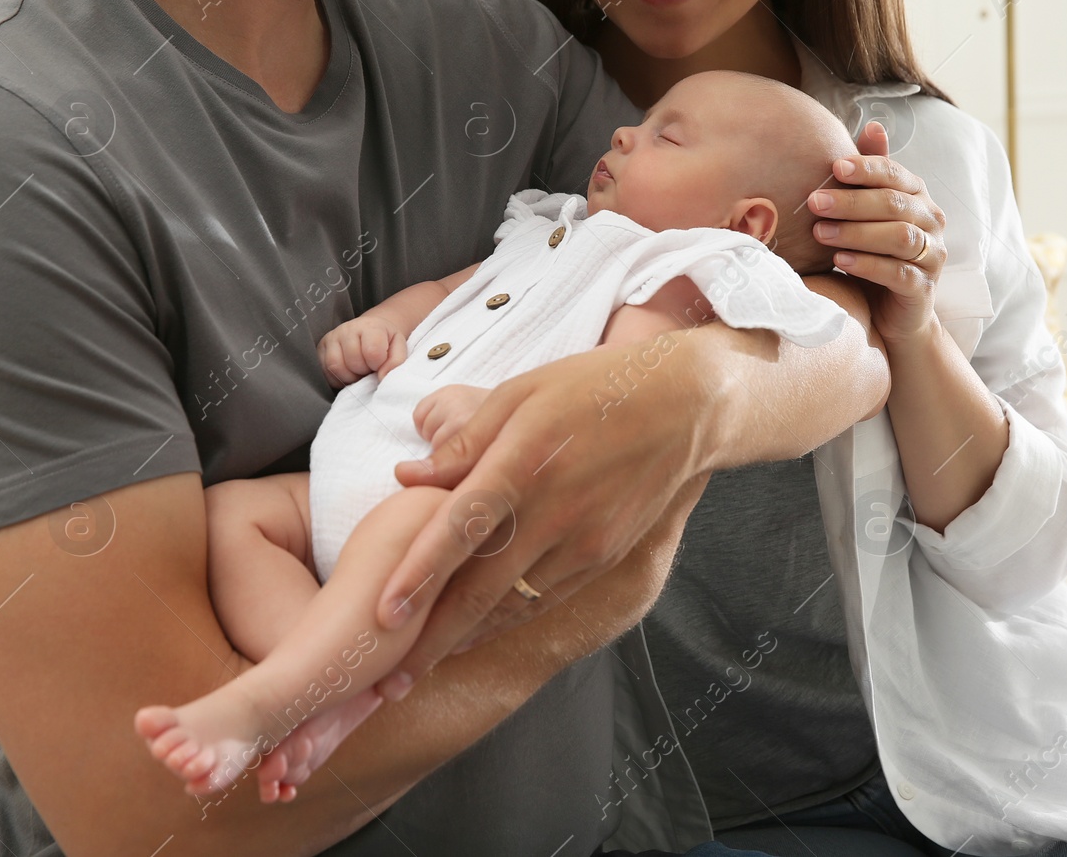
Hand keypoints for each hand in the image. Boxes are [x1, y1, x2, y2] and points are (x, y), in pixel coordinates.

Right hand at [317, 312, 408, 386]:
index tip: (380, 363)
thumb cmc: (385, 342)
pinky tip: (348, 372)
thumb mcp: (398, 348)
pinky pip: (324, 371)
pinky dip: (337, 378)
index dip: (378, 365)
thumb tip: (381, 378)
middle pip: (353, 362)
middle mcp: (347, 329)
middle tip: (369, 369)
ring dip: (349, 377)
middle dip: (363, 372)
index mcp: (370, 326)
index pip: (372, 352)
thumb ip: (395, 363)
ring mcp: (331, 337)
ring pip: (335, 367)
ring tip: (358, 371)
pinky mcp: (320, 348)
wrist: (369, 331)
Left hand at [372, 341, 713, 672]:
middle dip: (431, 638)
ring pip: (512, 604)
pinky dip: (506, 620)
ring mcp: (583, 540)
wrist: (684, 407)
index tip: (382, 615)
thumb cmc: (593, 388)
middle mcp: (554, 510)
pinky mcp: (604, 557)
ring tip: (421, 668)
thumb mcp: (520, 394)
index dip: (419, 574)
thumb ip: (464, 442)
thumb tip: (407, 477)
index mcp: (524, 460)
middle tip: (388, 679)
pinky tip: (475, 634)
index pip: (460, 526)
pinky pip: (544, 599)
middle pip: (481, 588)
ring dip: (463, 639)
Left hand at [809, 121, 945, 345]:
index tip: (834, 167)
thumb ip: (871, 174)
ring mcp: (932, 256)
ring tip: (821, 233)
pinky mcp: (924, 288)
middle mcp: (931, 221)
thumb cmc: (875, 252)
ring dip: (857, 233)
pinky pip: (899, 273)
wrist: (894, 313)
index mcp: (918, 196)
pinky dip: (868, 265)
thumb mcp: (869, 212)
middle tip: (814, 202)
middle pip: (895, 204)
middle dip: (852, 202)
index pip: (895, 174)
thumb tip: (872, 123)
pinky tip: (841, 260)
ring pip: (899, 237)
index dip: (867, 168)